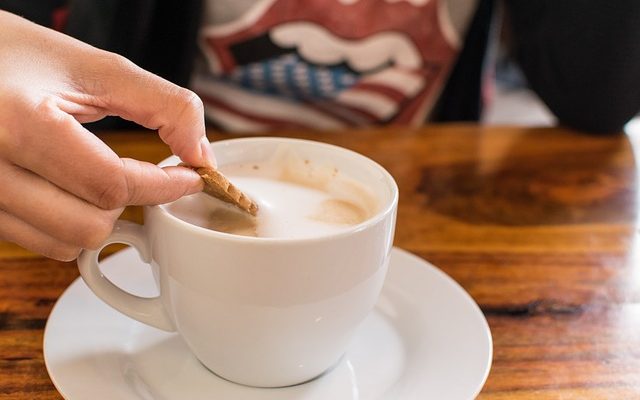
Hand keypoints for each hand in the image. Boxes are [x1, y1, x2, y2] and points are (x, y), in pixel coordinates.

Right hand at [0, 11, 214, 260]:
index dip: (164, 186)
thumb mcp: (93, 66)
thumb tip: (200, 153)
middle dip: (127, 204)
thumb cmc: (16, 55)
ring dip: (97, 218)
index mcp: (19, 123)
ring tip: (98, 179)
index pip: (112, 184)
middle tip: (140, 176)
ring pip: (63, 244)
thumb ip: (162, 105)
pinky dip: (66, 224)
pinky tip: (70, 189)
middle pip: (89, 227)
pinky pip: (37, 241)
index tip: (190, 178)